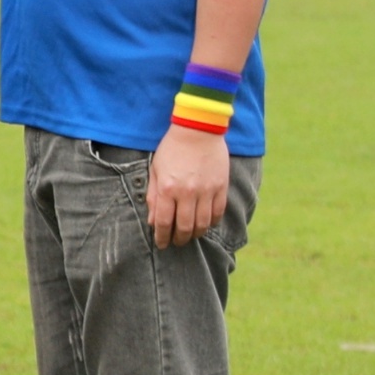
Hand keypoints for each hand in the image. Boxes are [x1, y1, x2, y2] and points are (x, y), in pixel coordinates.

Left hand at [146, 124, 231, 248]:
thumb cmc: (172, 149)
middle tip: (176, 242)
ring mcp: (207, 190)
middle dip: (179, 239)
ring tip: (190, 235)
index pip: (164, 222)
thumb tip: (153, 222)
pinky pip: (218, 212)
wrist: (198, 130)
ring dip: (196, 234)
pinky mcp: (221, 186)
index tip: (161, 244)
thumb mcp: (155, 170)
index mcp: (168, 188)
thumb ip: (154, 197)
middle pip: (185, 227)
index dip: (162, 237)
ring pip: (203, 223)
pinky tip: (205, 224)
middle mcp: (188, 192)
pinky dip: (212, 222)